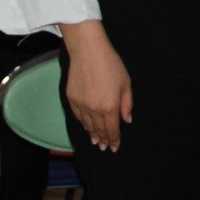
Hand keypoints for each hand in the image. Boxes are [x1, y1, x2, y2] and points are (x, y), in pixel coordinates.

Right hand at [62, 22, 131, 150]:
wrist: (88, 51)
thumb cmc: (111, 64)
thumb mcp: (126, 83)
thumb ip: (127, 104)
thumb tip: (127, 120)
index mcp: (110, 107)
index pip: (112, 130)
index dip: (114, 140)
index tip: (114, 148)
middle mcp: (94, 110)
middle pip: (99, 130)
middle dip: (103, 140)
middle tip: (104, 147)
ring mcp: (81, 105)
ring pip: (87, 125)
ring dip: (92, 134)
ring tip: (95, 141)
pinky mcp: (71, 98)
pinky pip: (78, 116)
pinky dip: (83, 123)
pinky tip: (86, 126)